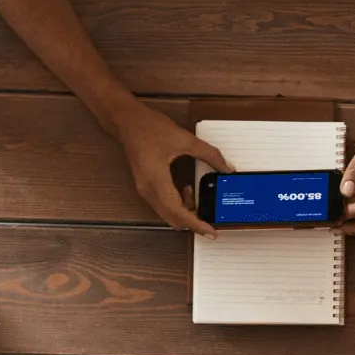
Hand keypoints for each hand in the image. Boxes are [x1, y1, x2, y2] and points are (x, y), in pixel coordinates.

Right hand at [112, 106, 229, 234]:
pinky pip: (163, 205)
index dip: (196, 225)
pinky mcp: (146, 187)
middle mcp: (148, 191)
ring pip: (167, 214)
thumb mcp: (185, 139)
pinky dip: (177, 204)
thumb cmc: (151, 128)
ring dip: (185, 212)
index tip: (211, 232)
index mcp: (157, 181)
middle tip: (210, 221)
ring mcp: (145, 190)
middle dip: (192, 222)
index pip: (179, 212)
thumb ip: (209, 154)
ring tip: (196, 194)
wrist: (127, 121)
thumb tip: (227, 168)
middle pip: (172, 218)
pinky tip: (186, 189)